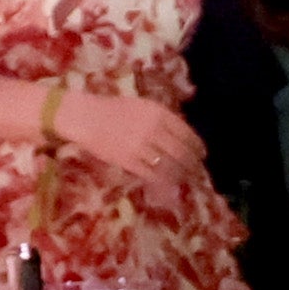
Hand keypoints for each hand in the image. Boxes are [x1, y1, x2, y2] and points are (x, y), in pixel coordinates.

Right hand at [58, 91, 200, 178]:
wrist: (85, 117)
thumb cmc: (113, 110)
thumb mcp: (143, 106)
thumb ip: (163, 119)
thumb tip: (182, 136)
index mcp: (158, 113)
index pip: (187, 134)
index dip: (197, 147)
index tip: (202, 154)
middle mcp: (153, 129)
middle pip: (182, 153)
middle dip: (193, 164)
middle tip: (196, 171)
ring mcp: (142, 147)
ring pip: (170, 166)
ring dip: (181, 175)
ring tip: (185, 178)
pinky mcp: (129, 161)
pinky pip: (154, 175)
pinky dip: (165, 181)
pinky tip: (169, 183)